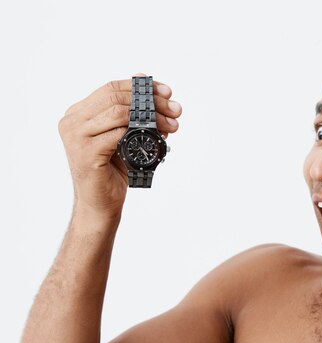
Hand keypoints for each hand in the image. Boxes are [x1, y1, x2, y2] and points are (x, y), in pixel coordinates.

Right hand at [57, 75, 182, 218]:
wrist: (101, 203)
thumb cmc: (114, 171)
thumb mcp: (126, 137)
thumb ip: (136, 117)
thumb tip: (163, 97)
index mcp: (79, 113)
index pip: (111, 88)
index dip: (140, 86)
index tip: (167, 91)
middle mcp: (72, 121)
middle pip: (116, 98)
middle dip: (151, 101)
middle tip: (176, 110)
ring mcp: (75, 136)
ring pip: (118, 112)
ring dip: (152, 117)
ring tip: (172, 125)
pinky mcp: (85, 152)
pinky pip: (116, 134)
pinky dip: (138, 132)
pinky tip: (154, 137)